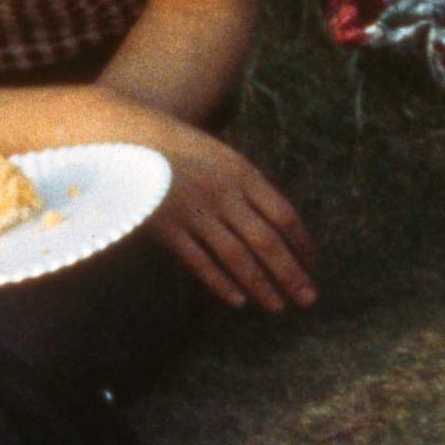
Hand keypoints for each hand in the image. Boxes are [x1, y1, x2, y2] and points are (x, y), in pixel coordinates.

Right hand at [144, 124, 317, 311]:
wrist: (132, 138)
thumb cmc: (186, 152)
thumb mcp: (225, 159)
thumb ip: (251, 190)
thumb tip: (283, 228)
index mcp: (243, 174)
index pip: (283, 215)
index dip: (301, 244)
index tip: (312, 266)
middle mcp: (223, 194)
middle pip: (265, 240)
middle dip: (290, 273)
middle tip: (308, 299)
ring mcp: (194, 211)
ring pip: (235, 256)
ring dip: (260, 284)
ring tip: (278, 306)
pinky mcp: (167, 227)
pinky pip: (198, 261)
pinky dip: (219, 282)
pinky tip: (238, 301)